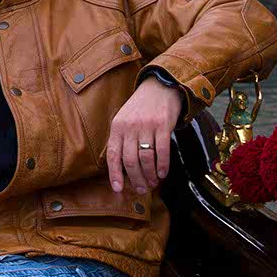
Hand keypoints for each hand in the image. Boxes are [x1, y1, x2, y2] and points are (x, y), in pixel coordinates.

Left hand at [106, 77, 182, 192]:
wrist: (160, 87)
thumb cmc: (140, 108)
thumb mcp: (124, 119)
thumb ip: (122, 140)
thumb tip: (121, 168)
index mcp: (117, 127)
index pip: (113, 155)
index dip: (115, 174)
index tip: (118, 189)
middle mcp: (130, 127)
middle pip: (130, 160)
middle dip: (136, 179)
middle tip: (142, 189)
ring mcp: (146, 125)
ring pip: (146, 158)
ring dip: (150, 174)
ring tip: (153, 183)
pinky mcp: (163, 125)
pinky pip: (162, 150)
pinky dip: (162, 165)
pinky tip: (163, 173)